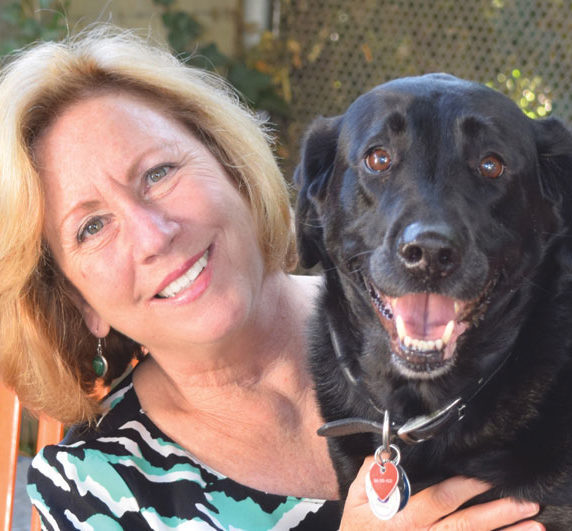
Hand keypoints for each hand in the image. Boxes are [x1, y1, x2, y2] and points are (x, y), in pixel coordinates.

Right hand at [340, 456, 543, 529]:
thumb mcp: (355, 501)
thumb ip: (372, 476)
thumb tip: (388, 455)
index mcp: (404, 518)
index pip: (439, 499)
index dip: (464, 488)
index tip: (486, 477)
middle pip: (465, 525)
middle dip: (498, 513)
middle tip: (527, 503)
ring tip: (534, 527)